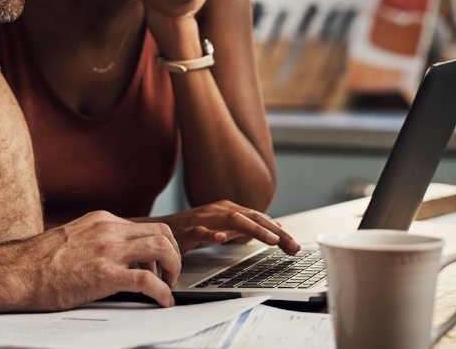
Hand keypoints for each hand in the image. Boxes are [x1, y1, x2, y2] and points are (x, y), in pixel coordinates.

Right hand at [16, 211, 181, 309]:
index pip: (146, 225)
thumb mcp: (73, 238)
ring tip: (168, 286)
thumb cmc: (37, 262)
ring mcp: (108, 251)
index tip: (159, 262)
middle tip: (170, 274)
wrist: (16, 272)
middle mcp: (108, 230)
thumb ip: (96, 241)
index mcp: (101, 220)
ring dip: (173, 269)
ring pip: (161, 248)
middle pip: (162, 232)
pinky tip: (163, 301)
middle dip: (174, 254)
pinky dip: (162, 292)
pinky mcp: (104, 275)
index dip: (160, 246)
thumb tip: (113, 256)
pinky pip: (147, 280)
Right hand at [149, 200, 300, 254]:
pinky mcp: (188, 230)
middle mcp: (219, 211)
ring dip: (254, 229)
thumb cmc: (193, 229)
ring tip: (271, 240)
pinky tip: (222, 239)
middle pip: (252, 217)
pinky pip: (201, 231)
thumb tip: (273, 227)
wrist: (161, 229)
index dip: (278, 232)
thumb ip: (246, 226)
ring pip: (232, 220)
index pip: (259, 219)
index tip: (294, 246)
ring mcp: (204, 219)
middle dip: (274, 231)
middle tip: (291, 246)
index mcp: (229, 210)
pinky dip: (212, 234)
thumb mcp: (224, 227)